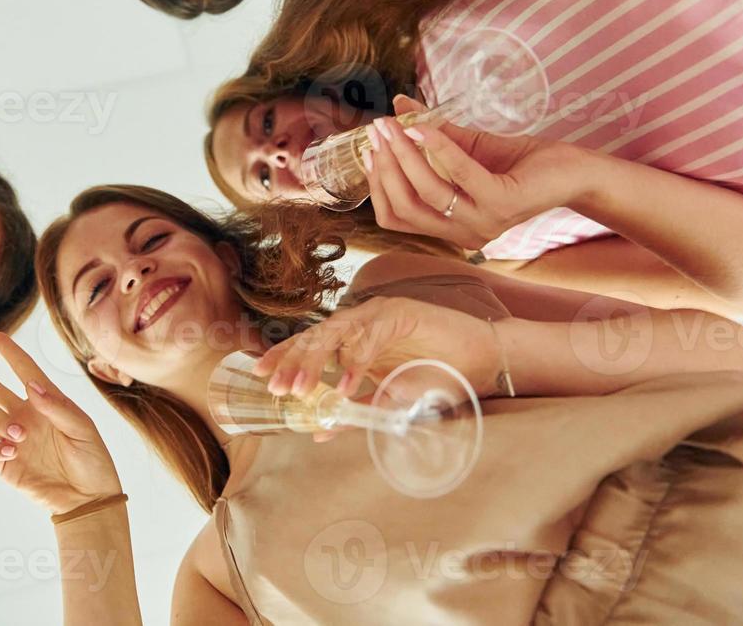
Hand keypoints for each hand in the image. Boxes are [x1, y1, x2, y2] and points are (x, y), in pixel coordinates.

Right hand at [0, 334, 122, 516]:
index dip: (13, 354)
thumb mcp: (84, 429)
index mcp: (47, 403)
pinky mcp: (6, 464)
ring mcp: (14, 440)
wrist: (88, 500)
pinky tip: (10, 450)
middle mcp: (26, 417)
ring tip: (19, 435)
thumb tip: (31, 386)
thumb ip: (58, 407)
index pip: (26, 372)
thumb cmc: (92, 461)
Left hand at [253, 294, 503, 401]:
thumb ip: (355, 411)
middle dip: (291, 360)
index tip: (260, 375)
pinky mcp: (401, 313)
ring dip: (315, 361)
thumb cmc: (437, 378)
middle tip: (274, 385)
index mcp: (354, 338)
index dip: (284, 357)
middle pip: (315, 336)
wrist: (482, 363)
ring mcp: (380, 313)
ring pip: (335, 332)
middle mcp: (362, 321)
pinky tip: (343, 385)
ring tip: (299, 389)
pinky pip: (369, 337)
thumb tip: (318, 430)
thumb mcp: (388, 401)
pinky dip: (354, 362)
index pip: (311, 344)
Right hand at [363, 94, 586, 249]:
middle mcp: (463, 234)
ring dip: (404, 155)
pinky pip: (458, 173)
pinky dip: (436, 146)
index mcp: (449, 228)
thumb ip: (431, 133)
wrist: (571, 170)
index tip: (366, 151)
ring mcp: (483, 222)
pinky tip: (422, 126)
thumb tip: (398, 104)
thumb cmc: (519, 162)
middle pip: (404, 207)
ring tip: (393, 125)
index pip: (396, 217)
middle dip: (383, 166)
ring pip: (426, 192)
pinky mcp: (502, 202)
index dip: (375, 185)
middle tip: (376, 131)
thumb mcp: (465, 147)